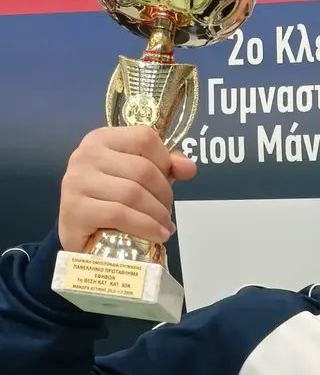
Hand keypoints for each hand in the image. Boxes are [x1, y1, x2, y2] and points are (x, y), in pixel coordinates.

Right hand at [58, 126, 196, 253]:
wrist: (80, 233)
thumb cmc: (110, 201)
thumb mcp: (137, 179)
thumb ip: (164, 168)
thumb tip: (189, 167)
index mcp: (102, 139)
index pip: (145, 138)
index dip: (165, 161)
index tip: (169, 182)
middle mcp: (86, 155)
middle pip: (143, 169)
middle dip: (164, 195)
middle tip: (166, 213)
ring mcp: (77, 181)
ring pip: (133, 193)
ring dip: (157, 215)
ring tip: (163, 227)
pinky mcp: (75, 209)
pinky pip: (120, 215)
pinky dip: (145, 227)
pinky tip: (156, 236)